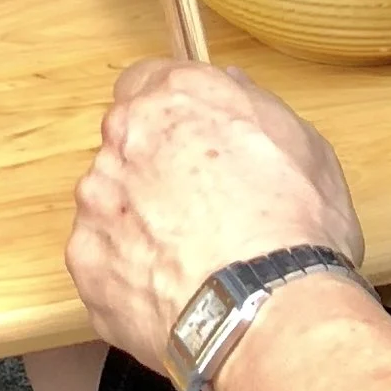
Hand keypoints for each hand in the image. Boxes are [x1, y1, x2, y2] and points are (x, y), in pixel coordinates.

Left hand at [66, 62, 361, 379]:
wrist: (268, 308)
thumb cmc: (296, 227)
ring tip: (188, 261)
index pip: (145, 81)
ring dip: (137, 222)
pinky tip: (171, 293)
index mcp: (175, 97)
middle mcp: (125, 137)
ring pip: (110, 201)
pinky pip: (103, 260)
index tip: (188, 140)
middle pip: (126, 143)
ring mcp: (99, 199)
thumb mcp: (305, 144)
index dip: (168, 114)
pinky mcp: (85, 259)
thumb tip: (231, 87)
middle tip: (198, 210)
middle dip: (152, 169)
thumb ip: (254, 105)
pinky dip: (128, 275)